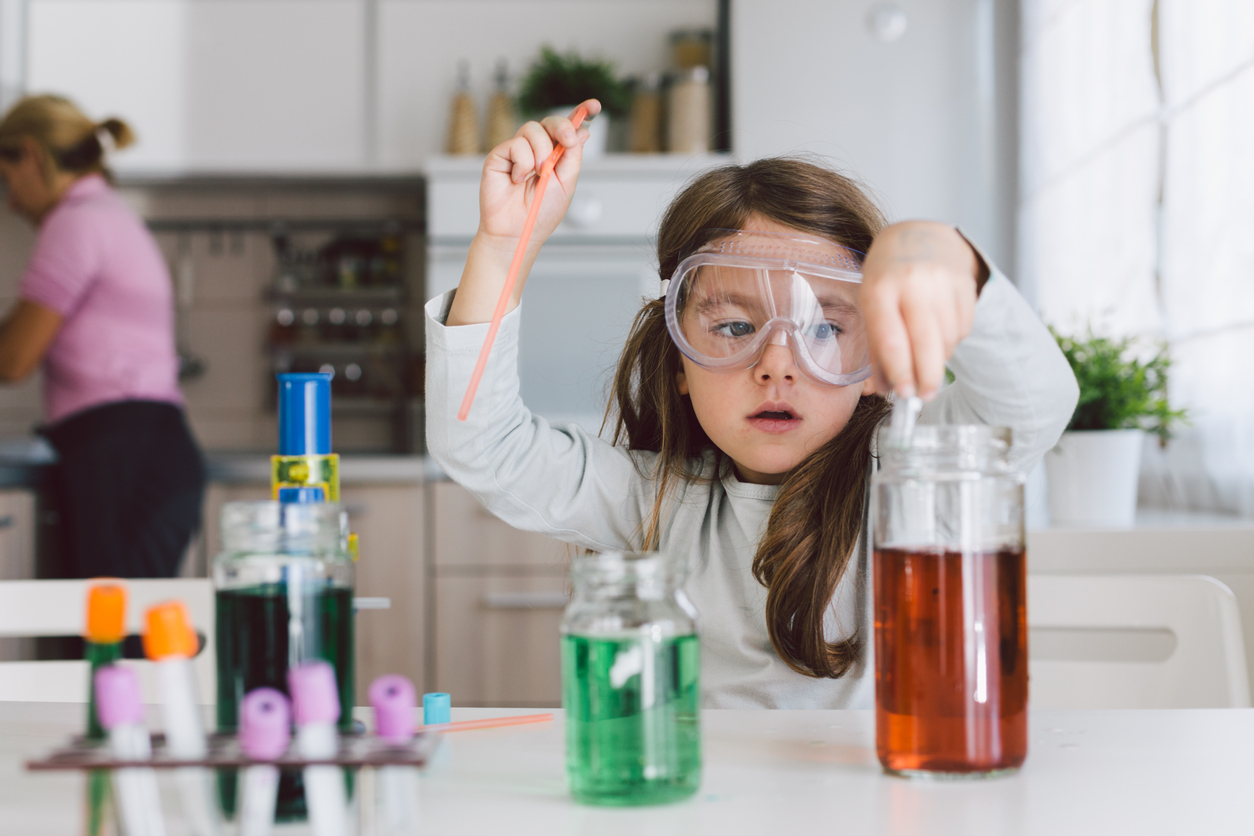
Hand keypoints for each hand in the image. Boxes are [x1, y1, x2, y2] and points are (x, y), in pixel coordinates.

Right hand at [477, 99, 601, 249]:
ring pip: (532, 129)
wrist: (518, 232)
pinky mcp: (499, 155)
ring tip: (539, 174)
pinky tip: (518, 180)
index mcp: (556, 156)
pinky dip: (522, 162)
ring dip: (540, 152)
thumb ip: (572, 156)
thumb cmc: (541, 214)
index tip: (595, 106)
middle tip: (568, 141)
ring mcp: (517, 151)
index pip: (568, 129)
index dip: (581, 113)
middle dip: (562, 126)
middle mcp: (537, 150)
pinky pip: (515, 144)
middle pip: (550, 122)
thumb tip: (583, 132)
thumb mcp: (566, 183)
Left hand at [859, 221, 981, 399]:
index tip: (905, 395)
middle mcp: (911, 283)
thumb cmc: (887, 277)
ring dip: (938, 357)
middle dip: (927, 377)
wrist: (918, 237)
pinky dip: (952, 339)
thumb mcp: (871, 305)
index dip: (900, 371)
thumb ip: (876, 348)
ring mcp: (941, 281)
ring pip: (947, 339)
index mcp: (879, 289)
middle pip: (925, 343)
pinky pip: (963, 328)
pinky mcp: (964, 283)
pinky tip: (940, 328)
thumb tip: (884, 389)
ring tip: (926, 350)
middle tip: (925, 396)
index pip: (891, 339)